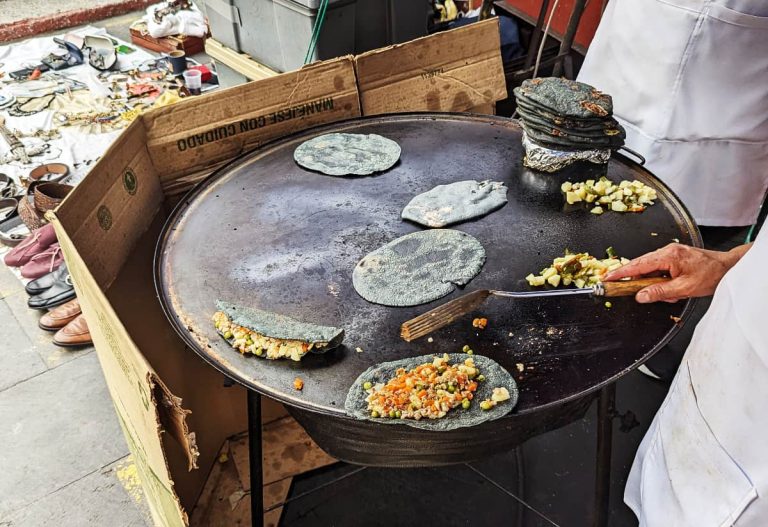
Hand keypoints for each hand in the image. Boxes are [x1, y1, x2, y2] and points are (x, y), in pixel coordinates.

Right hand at [604, 243, 750, 302]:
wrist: (728, 268)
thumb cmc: (711, 275)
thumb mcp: (684, 289)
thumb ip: (660, 292)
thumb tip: (641, 296)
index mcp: (668, 256)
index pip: (637, 266)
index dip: (620, 273)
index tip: (607, 278)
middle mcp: (667, 251)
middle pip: (641, 266)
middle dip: (637, 281)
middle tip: (630, 290)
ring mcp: (670, 253)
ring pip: (650, 269)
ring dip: (654, 283)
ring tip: (671, 294)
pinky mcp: (674, 257)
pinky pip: (659, 268)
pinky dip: (661, 280)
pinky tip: (672, 289)